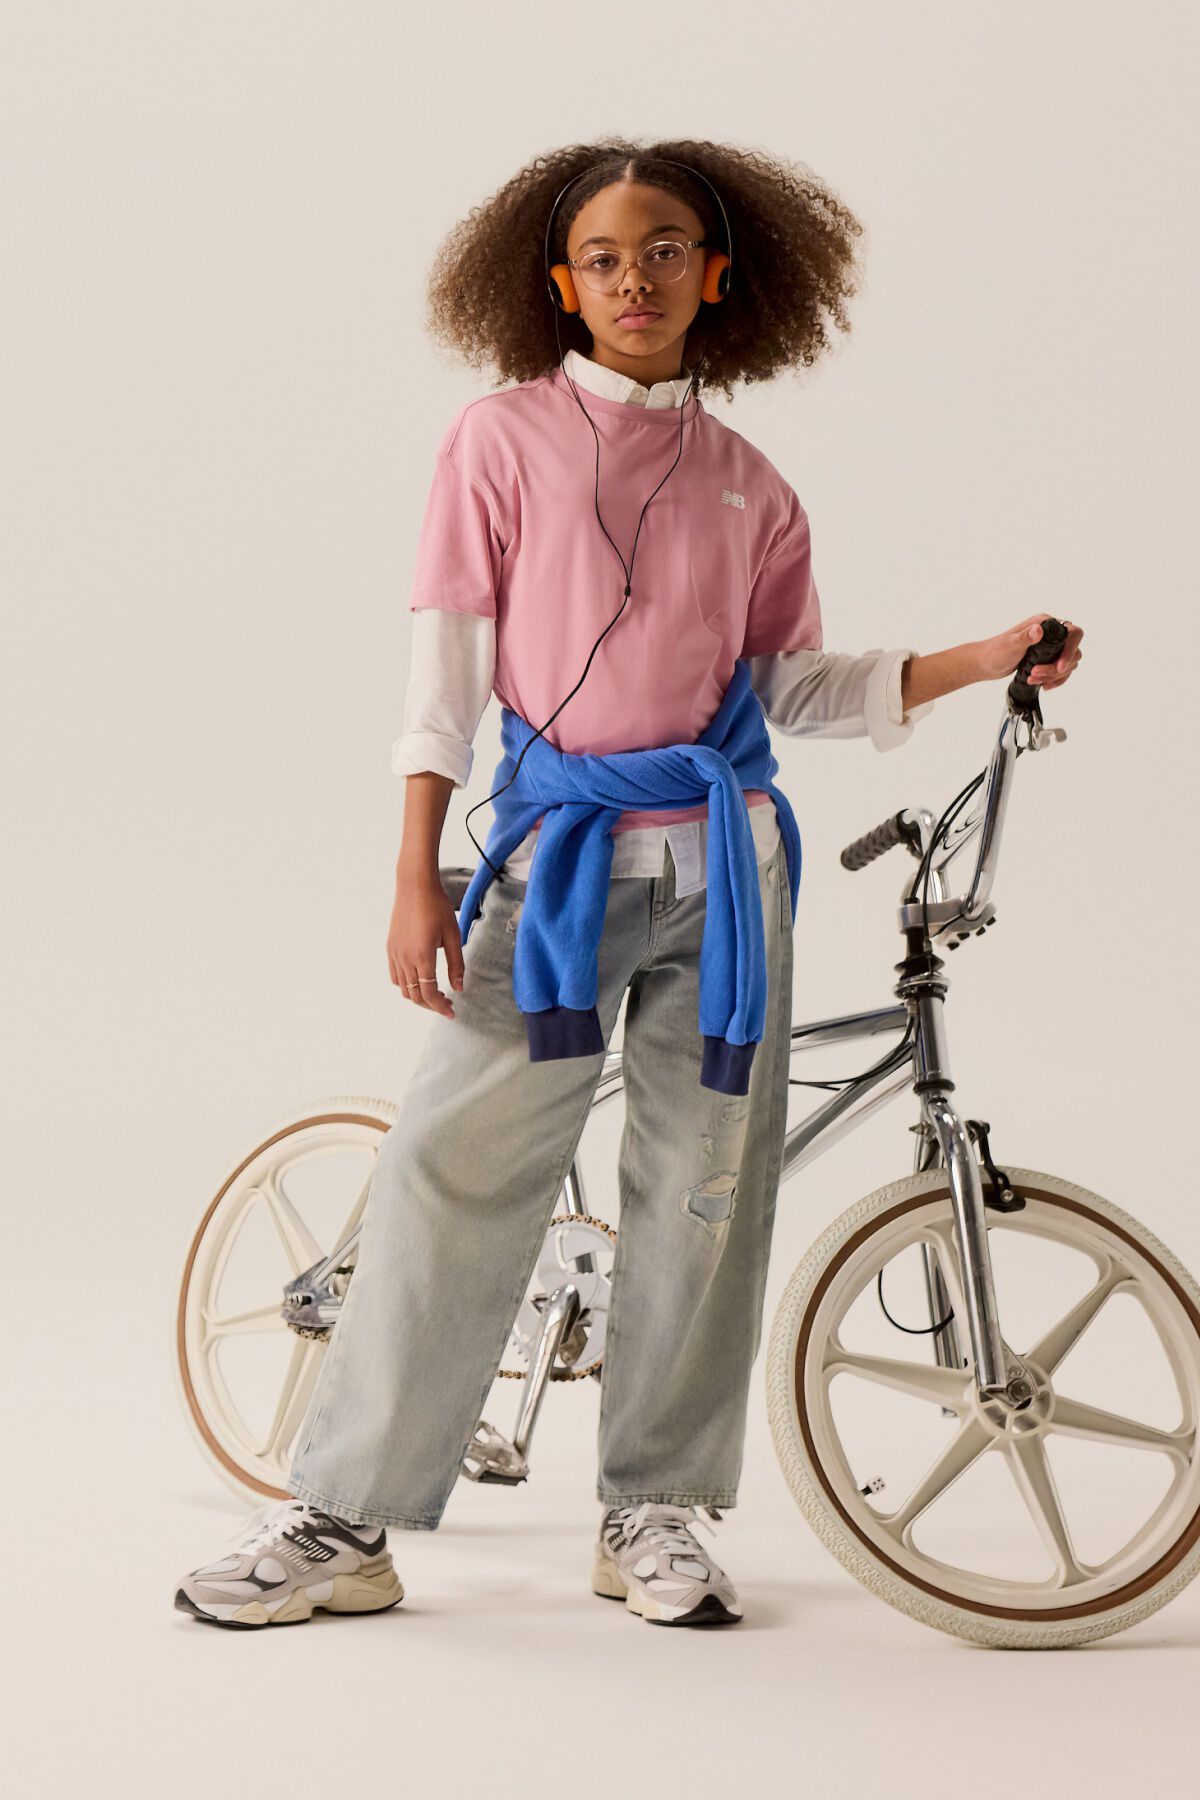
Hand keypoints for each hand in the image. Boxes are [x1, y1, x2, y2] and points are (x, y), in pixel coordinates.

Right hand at [387, 879, 463, 1019]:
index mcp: (422, 956)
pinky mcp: (390, 947)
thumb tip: (458, 987)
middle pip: (415, 995)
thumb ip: (456, 964)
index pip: (429, 993)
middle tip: (447, 1004)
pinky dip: (406, 985)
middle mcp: (404, 958)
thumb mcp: (453, 936)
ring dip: (418, 996)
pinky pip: (395, 975)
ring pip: (403, 988)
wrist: (414, 886)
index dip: (440, 1007)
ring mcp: (395, 953)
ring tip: (436, 993)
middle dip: (431, 1005)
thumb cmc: (437, 907)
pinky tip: (419, 979)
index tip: (451, 1012)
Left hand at [972, 614, 1083, 689]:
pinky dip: (1056, 680)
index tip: (1059, 666)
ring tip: (1034, 679)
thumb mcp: (1011, 644)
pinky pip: (1061, 671)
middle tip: (1037, 674)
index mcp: (1045, 624)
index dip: (1070, 651)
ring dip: (1054, 676)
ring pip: (1068, 664)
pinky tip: (1044, 685)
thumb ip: (1025, 637)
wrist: (986, 664)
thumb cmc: (995, 651)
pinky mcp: (1047, 659)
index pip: (1073, 633)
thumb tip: (1038, 630)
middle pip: (1072, 652)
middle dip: (1057, 668)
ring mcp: (1050, 647)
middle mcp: (1051, 634)